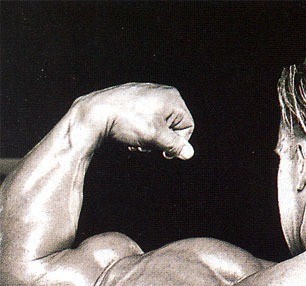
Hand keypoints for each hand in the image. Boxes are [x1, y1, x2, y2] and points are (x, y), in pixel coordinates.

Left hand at [74, 83, 194, 158]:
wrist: (96, 113)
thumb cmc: (127, 122)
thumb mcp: (156, 138)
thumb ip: (176, 146)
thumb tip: (189, 153)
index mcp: (172, 98)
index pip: (187, 127)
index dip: (178, 144)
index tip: (164, 153)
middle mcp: (162, 91)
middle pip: (173, 126)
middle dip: (162, 141)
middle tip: (147, 147)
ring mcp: (147, 93)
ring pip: (159, 124)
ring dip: (151, 139)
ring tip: (137, 143)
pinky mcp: (134, 98)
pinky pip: (147, 118)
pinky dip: (142, 130)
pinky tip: (130, 135)